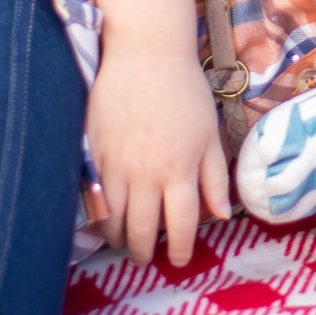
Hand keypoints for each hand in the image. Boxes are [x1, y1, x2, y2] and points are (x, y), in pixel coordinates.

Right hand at [85, 46, 230, 266]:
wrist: (146, 53)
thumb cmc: (184, 90)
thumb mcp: (210, 131)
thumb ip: (214, 176)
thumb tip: (222, 214)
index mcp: (180, 169)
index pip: (182, 224)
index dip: (183, 249)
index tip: (182, 261)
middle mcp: (147, 174)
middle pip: (143, 230)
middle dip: (145, 253)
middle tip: (147, 259)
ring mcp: (116, 165)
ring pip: (113, 220)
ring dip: (120, 238)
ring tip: (125, 242)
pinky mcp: (93, 153)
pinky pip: (93, 197)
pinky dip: (99, 216)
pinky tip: (104, 218)